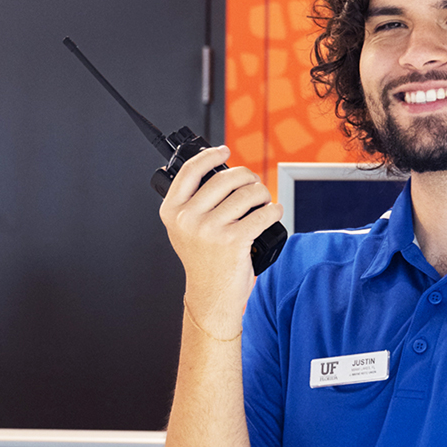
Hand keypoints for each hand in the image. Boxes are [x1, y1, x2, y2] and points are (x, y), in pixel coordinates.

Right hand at [158, 145, 283, 333]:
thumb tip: (219, 171)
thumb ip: (194, 202)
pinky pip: (262, 213)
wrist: (211, 296)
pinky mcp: (233, 241)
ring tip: (264, 201)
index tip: (224, 150)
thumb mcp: (186, 229)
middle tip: (254, 185)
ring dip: (262, 194)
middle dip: (247, 178)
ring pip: (247, 194)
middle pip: (225, 178)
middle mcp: (187, 219)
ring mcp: (209, 230)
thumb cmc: (204, 261)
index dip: (210, 155)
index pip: (190, 171)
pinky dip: (274, 210)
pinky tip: (273, 212)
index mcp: (172, 212)